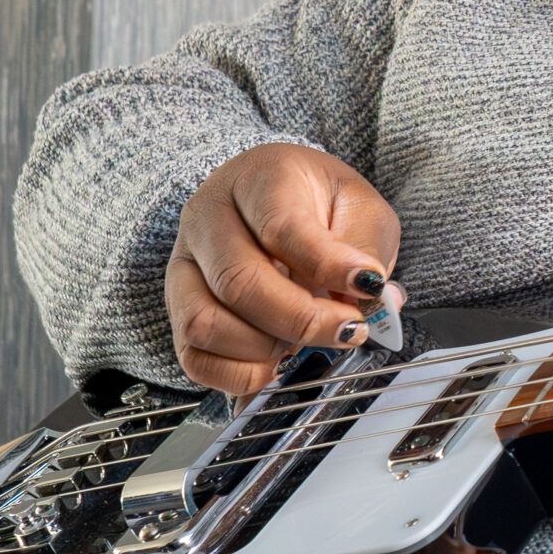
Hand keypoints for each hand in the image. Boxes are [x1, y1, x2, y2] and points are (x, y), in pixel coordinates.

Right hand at [167, 143, 399, 394]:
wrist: (276, 201)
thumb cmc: (320, 204)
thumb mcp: (359, 208)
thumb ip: (365, 247)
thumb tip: (374, 296)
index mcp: (257, 179)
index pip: (280, 226)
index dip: (328, 265)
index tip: (370, 286)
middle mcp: (208, 217)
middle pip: (239, 282)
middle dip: (302, 320)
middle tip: (348, 329)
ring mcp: (184, 265)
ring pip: (205, 323)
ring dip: (265, 349)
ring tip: (306, 343)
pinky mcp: (177, 309)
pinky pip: (193, 357)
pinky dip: (238, 374)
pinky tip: (276, 365)